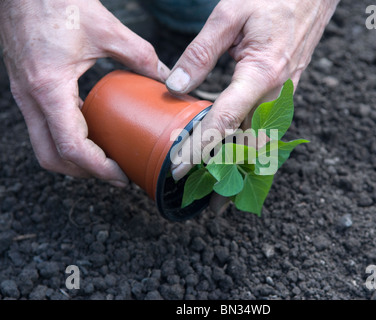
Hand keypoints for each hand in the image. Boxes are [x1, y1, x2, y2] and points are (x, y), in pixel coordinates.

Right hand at [0, 0, 169, 186]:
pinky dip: (67, 139)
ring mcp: (24, 94)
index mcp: (48, 87)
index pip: (71, 146)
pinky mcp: (27, 89)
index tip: (121, 176)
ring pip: (44, 145)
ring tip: (106, 160)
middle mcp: (30, 97)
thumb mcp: (107, 30)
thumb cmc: (56, 1)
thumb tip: (166, 79)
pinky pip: (44, 127)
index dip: (98, 168)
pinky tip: (92, 132)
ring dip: (74, 160)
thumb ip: (140, 57)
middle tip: (115, 174)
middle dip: (84, 172)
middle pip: (52, 156)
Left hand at [166, 0, 338, 211]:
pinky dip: (253, 153)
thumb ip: (201, 51)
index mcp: (261, 74)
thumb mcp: (230, 15)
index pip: (224, 122)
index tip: (179, 169)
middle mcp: (276, 94)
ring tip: (224, 196)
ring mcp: (283, 97)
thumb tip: (177, 85)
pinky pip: (268, 132)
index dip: (201, 149)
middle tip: (206, 202)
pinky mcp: (284, 96)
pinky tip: (241, 163)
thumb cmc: (273, 0)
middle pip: (248, 146)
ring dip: (242, 171)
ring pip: (261, 144)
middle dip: (227, 176)